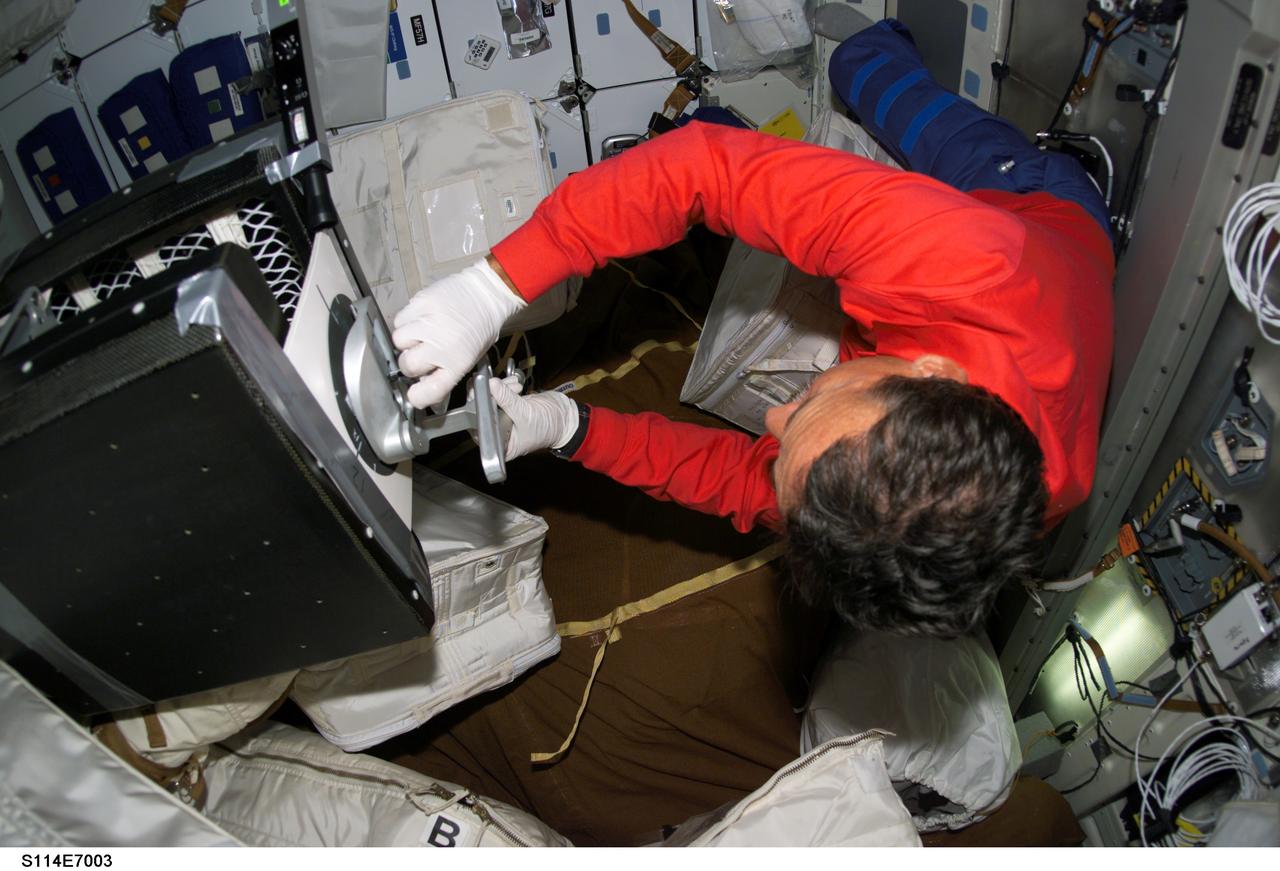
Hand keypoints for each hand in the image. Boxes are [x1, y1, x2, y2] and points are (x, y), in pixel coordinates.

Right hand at [392, 258, 525, 408]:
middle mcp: (441, 345)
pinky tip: (420, 319)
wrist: (487, 294)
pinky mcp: (421, 303)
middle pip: (407, 365)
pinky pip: (400, 319)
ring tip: (420, 333)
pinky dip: (406, 322)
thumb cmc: (481, 327)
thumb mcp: (469, 357)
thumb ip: (445, 372)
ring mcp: (429, 323)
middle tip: (420, 354)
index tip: (415, 393)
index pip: (428, 391)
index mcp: (457, 363)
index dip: (417, 396)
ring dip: (406, 341)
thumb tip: (422, 383)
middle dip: (410, 363)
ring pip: (398, 341)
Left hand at [488, 375, 580, 460]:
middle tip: (493, 384)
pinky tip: (515, 384)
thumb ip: (507, 400)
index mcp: (501, 445)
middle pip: (481, 412)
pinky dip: (505, 385)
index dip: (476, 412)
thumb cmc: (548, 427)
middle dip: (488, 395)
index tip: (479, 395)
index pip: (480, 429)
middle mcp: (498, 433)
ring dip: (500, 387)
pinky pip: (499, 393)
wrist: (565, 418)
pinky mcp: (508, 405)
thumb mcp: (526, 414)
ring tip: (515, 387)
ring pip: (490, 399)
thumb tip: (491, 384)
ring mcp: (502, 418)